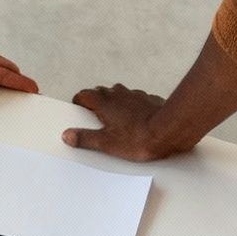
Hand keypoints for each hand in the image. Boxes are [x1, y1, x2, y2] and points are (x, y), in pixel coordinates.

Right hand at [62, 83, 180, 160]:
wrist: (169, 131)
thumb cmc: (138, 138)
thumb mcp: (106, 144)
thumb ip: (85, 138)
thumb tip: (68, 135)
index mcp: (105, 103)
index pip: (85, 94)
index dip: (79, 101)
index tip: (79, 109)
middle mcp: (119, 94)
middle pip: (101, 92)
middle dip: (96, 101)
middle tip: (96, 116)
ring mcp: (136, 95)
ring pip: (120, 93)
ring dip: (115, 101)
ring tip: (116, 117)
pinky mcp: (150, 99)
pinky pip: (137, 99)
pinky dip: (133, 105)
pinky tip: (137, 118)